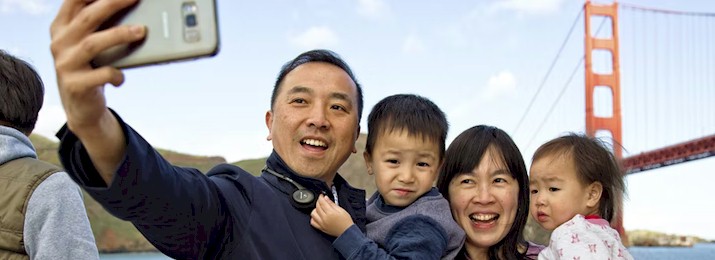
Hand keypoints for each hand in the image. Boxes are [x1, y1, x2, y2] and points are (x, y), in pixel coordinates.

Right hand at [50, 0, 145, 133]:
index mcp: (61, 27)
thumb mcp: (89, 44)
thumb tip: (132, 7)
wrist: (81, 107)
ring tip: (141, 30)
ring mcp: (65, 64)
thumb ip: (99, 26)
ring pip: (93, 44)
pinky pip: (101, 74)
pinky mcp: (75, 85)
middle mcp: (59, 43)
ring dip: (119, 35)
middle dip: (112, 4)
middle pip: (87, 18)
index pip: (73, 1)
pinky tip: (122, 77)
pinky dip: (117, 74)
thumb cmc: (90, 68)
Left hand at [310, 194, 353, 236]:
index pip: (322, 202)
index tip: (321, 196)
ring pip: (313, 214)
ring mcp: (322, 224)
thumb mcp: (341, 210)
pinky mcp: (321, 228)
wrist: (347, 232)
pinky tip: (317, 216)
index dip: (321, 197)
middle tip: (322, 200)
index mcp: (330, 213)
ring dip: (315, 209)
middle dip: (318, 202)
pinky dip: (313, 218)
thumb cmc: (346, 222)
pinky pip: (313, 222)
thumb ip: (332, 204)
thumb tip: (326, 198)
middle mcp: (324, 218)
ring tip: (320, 208)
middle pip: (317, 207)